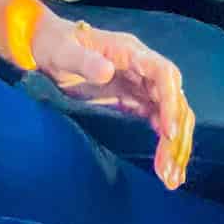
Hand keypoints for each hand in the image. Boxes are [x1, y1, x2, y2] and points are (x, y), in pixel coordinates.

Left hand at [30, 12, 194, 190]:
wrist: (46, 48)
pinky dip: (166, 146)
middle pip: (174, 100)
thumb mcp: (64, 52)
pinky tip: (166, 168)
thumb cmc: (55, 45)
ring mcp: (140, 86)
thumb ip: (83, 61)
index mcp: (129, 51)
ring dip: (175, 146)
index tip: (168, 132)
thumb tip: (106, 71)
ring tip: (170, 178)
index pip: (164, 73)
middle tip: (168, 169)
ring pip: (170, 115)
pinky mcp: (134, 102)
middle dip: (176, 135)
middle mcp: (142, 68)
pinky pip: (159, 123)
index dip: (170, 102)